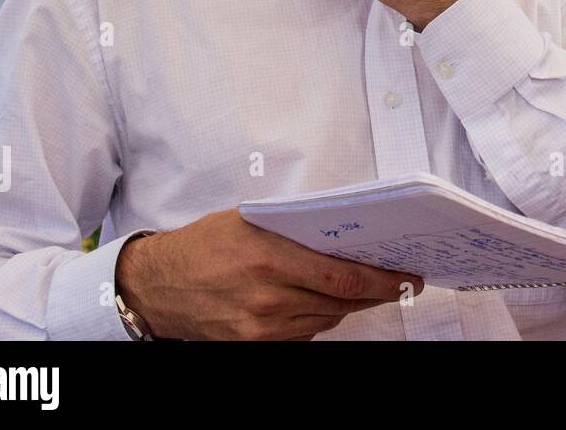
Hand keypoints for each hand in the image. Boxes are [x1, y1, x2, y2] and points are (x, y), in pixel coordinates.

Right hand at [115, 209, 422, 339]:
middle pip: (342, 301)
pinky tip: (325, 300)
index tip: (407, 277)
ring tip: (368, 288)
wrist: (157, 286)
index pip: (343, 277)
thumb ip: (297, 230)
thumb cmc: (204, 245)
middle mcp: (269, 298)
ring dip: (349, 304)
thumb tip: (346, 234)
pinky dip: (320, 316)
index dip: (382, 280)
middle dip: (377, 292)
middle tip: (402, 282)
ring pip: (327, 318)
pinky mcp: (255, 345)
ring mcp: (263, 327)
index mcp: (270, 259)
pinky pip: (304, 332)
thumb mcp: (251, 221)